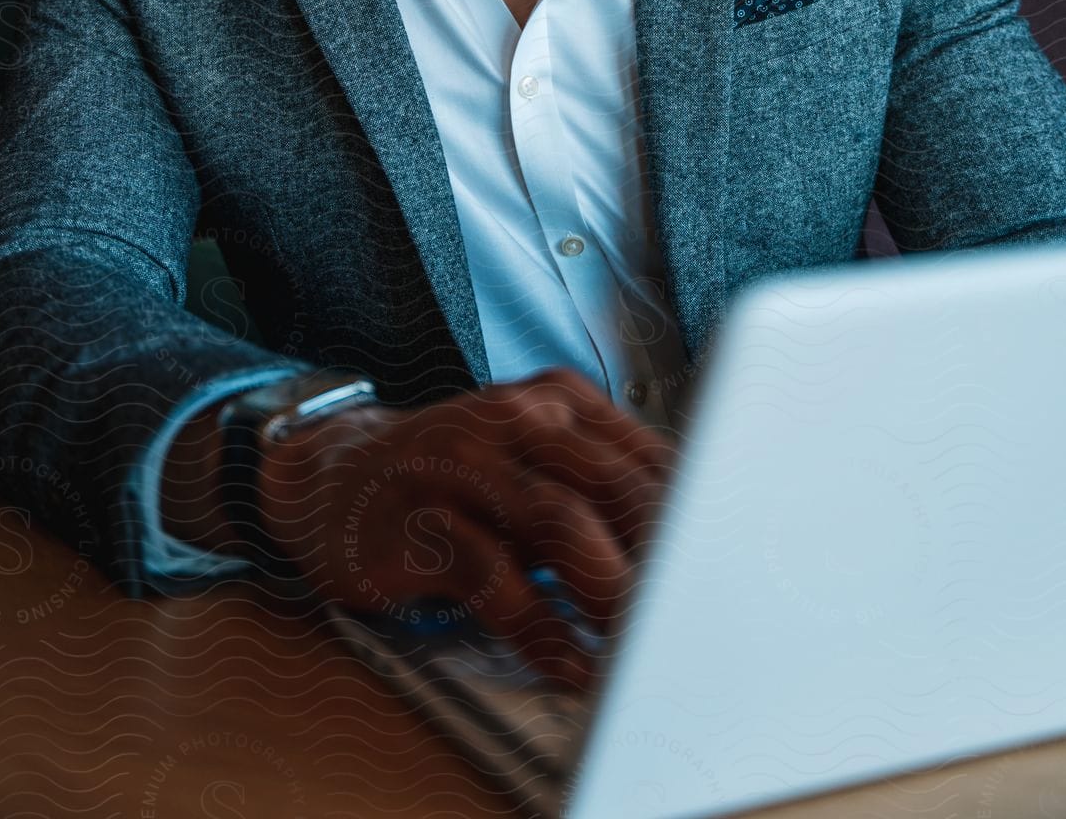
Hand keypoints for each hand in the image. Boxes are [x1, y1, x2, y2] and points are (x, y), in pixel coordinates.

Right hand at [256, 368, 677, 688]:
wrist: (333, 480)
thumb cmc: (458, 479)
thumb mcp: (535, 458)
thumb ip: (605, 483)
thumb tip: (698, 543)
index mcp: (557, 399)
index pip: (647, 454)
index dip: (697, 517)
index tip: (732, 571)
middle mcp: (514, 419)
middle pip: (612, 483)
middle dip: (666, 556)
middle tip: (702, 615)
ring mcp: (463, 466)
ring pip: (560, 521)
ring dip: (611, 589)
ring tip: (646, 643)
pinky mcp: (420, 523)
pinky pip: (492, 577)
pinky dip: (539, 628)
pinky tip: (569, 665)